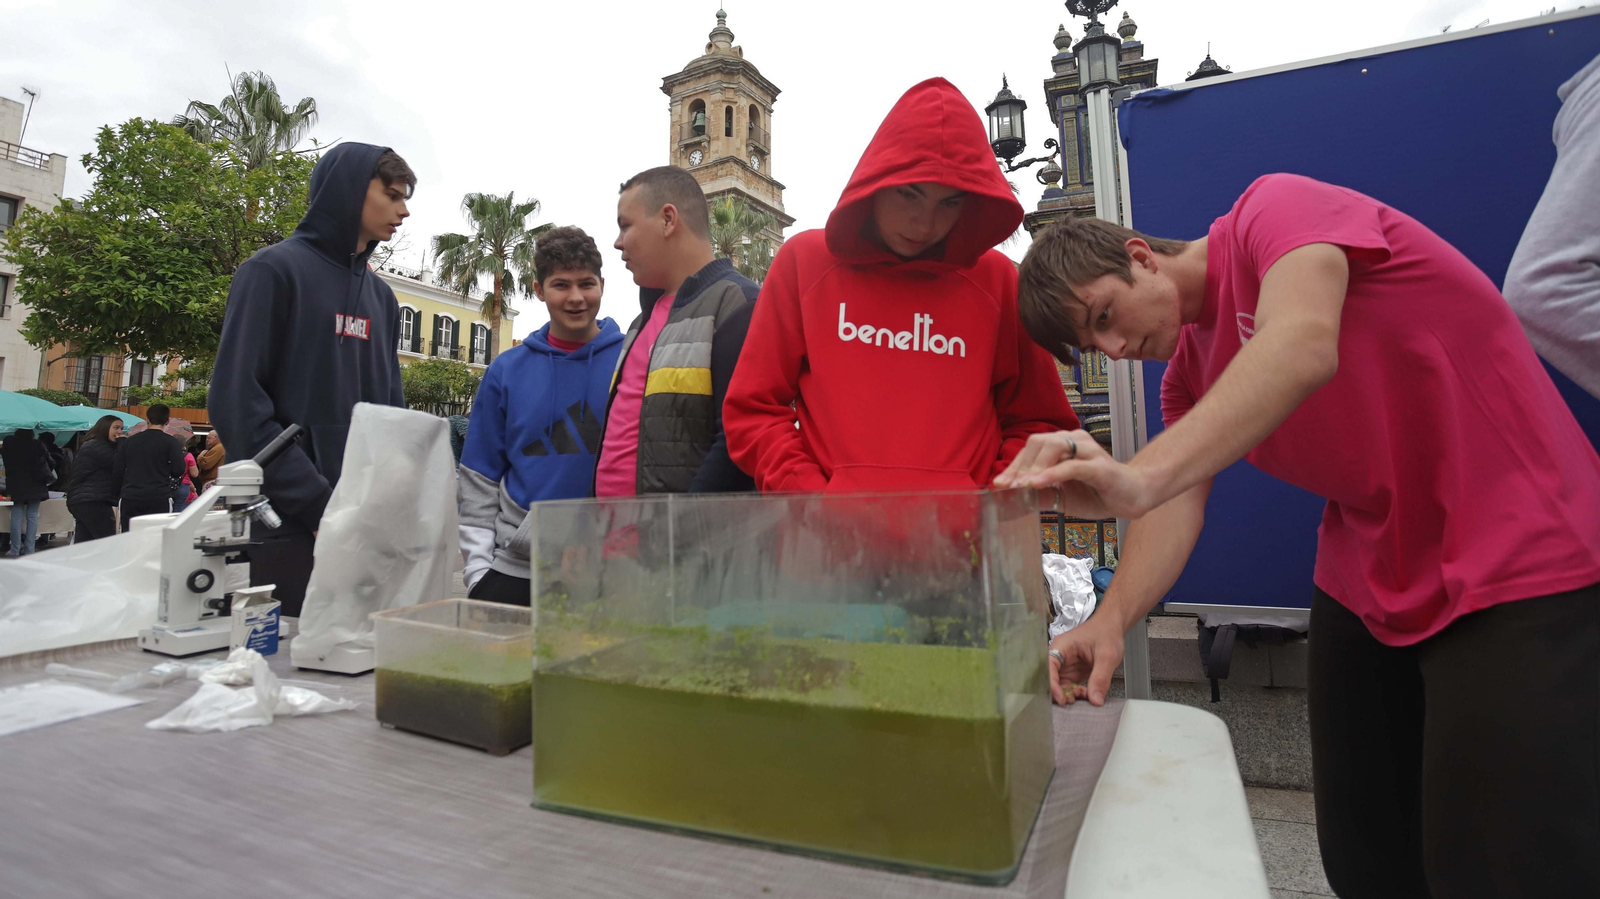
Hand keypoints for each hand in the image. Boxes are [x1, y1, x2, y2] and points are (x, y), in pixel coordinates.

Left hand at [993, 430, 1156, 519]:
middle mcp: (1075, 441)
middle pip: (1037, 443)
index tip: (998, 484)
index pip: (1031, 449)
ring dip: (1033, 468)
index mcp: (1063, 444)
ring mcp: (1088, 451)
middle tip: (1006, 486)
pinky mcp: (1099, 466)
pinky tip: (1037, 484)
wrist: (1133, 498)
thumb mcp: (1061, 497)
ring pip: (1052, 448)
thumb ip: (1039, 495)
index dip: (1012, 466)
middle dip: (1018, 466)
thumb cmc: (1097, 493)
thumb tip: (1011, 501)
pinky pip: (1072, 466)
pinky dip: (1052, 474)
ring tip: (1020, 486)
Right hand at [1048, 614, 1125, 706]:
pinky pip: (1069, 687)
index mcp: (1061, 647)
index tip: (1061, 699)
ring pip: (1059, 685)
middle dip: (1060, 692)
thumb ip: (1101, 678)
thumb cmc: (1106, 633)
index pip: (1048, 668)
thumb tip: (1095, 700)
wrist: (1112, 628)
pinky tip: (1087, 694)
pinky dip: (1076, 693)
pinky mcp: (1073, 672)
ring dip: (1069, 694)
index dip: (1052, 685)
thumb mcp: (1107, 655)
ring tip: (1083, 696)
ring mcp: (1066, 666)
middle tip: (1073, 701)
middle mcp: (1060, 657)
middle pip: (1050, 679)